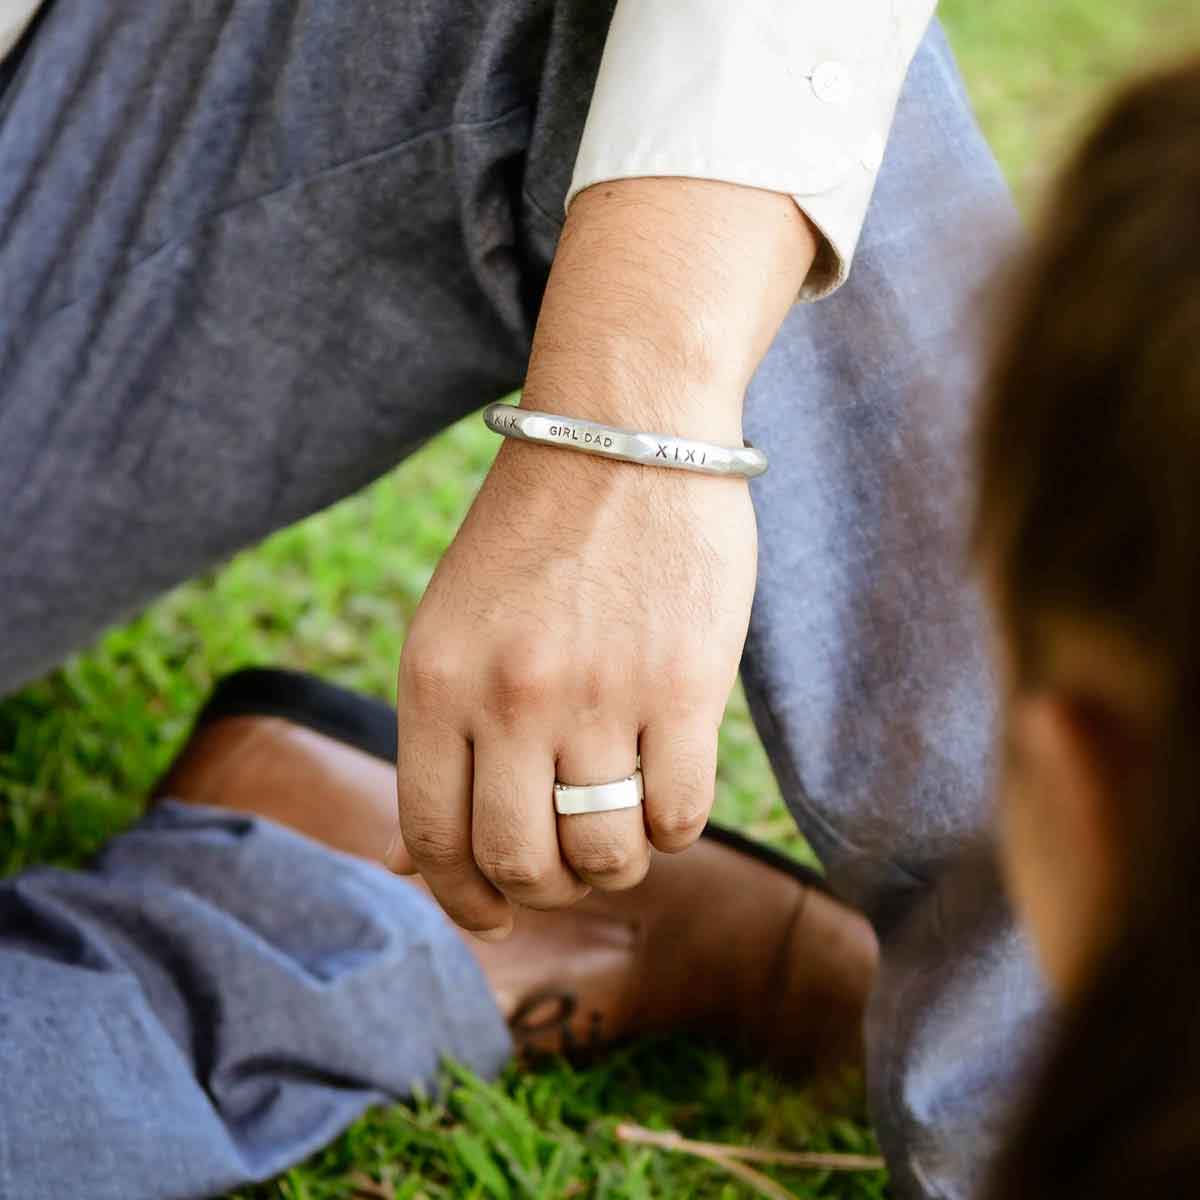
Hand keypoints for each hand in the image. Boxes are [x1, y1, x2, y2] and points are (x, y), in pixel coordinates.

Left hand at [395, 178, 816, 936]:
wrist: (626, 435)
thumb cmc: (538, 535)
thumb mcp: (455, 622)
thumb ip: (449, 727)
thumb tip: (445, 849)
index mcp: (436, 681)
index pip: (435, 837)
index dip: (463, 899)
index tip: (491, 916)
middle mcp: (508, 698)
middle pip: (523, 863)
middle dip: (547, 888)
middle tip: (569, 867)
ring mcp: (599, 695)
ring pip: (606, 853)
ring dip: (615, 865)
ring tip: (623, 833)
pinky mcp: (684, 688)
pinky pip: (679, 816)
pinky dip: (673, 829)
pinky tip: (668, 793)